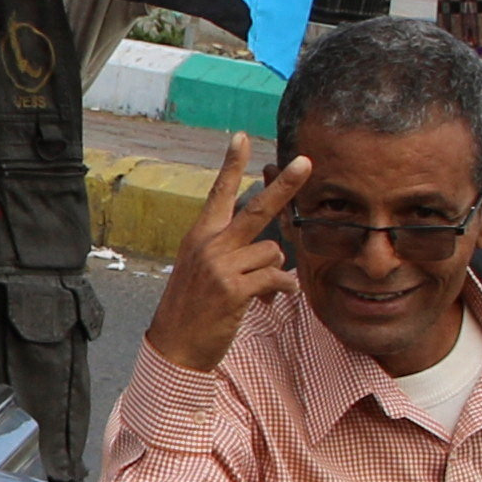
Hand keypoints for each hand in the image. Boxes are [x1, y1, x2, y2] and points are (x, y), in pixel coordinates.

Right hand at [144, 135, 302, 373]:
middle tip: (306, 162)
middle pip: (256, 209)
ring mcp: (220, 266)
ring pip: (273, 251)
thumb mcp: (204, 270)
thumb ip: (234, 253)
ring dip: (276, 270)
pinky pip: (275, 277)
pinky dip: (282, 287)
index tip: (240, 136)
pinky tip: (275, 298)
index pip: (219, 193)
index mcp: (200, 235)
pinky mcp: (233, 289)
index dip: (231, 164)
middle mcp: (210, 245)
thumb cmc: (193, 307)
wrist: (175, 344)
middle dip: (285, 185)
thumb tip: (276, 254)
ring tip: (263, 288)